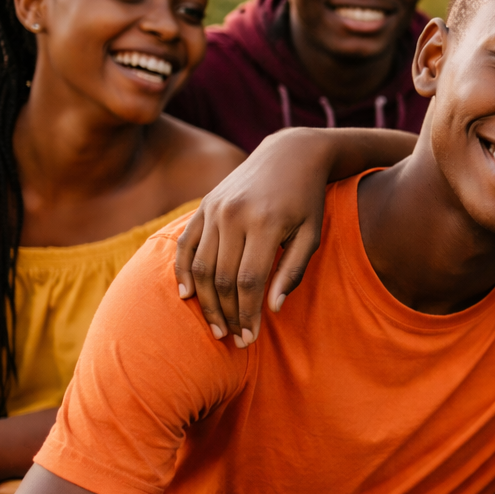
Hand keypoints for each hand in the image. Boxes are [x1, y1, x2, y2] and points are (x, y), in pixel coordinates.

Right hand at [175, 128, 333, 346]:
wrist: (290, 154)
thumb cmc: (308, 200)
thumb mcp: (312, 235)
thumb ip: (292, 272)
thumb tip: (272, 309)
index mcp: (266, 223)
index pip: (249, 281)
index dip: (248, 314)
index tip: (250, 338)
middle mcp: (234, 215)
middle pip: (221, 278)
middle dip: (227, 314)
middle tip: (233, 339)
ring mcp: (215, 209)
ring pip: (200, 266)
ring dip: (205, 302)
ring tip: (216, 326)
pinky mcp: (204, 205)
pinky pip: (186, 245)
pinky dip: (183, 272)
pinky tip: (187, 296)